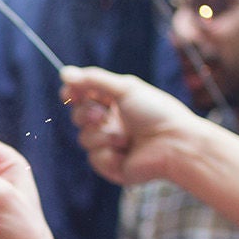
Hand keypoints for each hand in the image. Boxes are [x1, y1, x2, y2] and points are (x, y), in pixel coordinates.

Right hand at [61, 65, 203, 187]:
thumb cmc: (156, 112)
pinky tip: (126, 152)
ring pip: (84, 138)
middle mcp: (110, 123)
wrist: (175, 143)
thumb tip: (63, 73)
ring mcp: (109, 145)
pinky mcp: (111, 166)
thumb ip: (94, 80)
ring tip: (125, 138)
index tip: (70, 92)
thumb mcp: (125, 88)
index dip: (73, 94)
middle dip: (86, 114)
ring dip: (103, 135)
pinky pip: (94, 158)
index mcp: (114, 103)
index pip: (83, 96)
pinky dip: (109, 154)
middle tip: (101, 115)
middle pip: (77, 116)